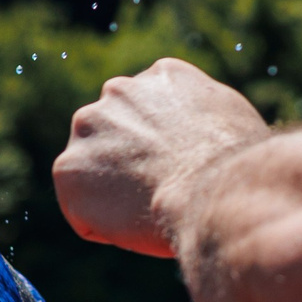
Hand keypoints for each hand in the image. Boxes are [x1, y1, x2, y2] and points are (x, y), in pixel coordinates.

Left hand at [53, 58, 268, 257]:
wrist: (212, 192)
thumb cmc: (234, 167)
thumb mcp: (229, 122)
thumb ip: (200, 116)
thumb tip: (198, 132)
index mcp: (161, 75)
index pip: (148, 115)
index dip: (161, 152)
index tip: (176, 170)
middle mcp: (117, 91)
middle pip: (114, 137)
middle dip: (129, 165)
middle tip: (158, 191)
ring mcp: (87, 127)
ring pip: (93, 172)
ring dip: (113, 194)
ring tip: (148, 206)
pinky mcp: (68, 169)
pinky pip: (81, 210)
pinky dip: (101, 226)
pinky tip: (132, 223)